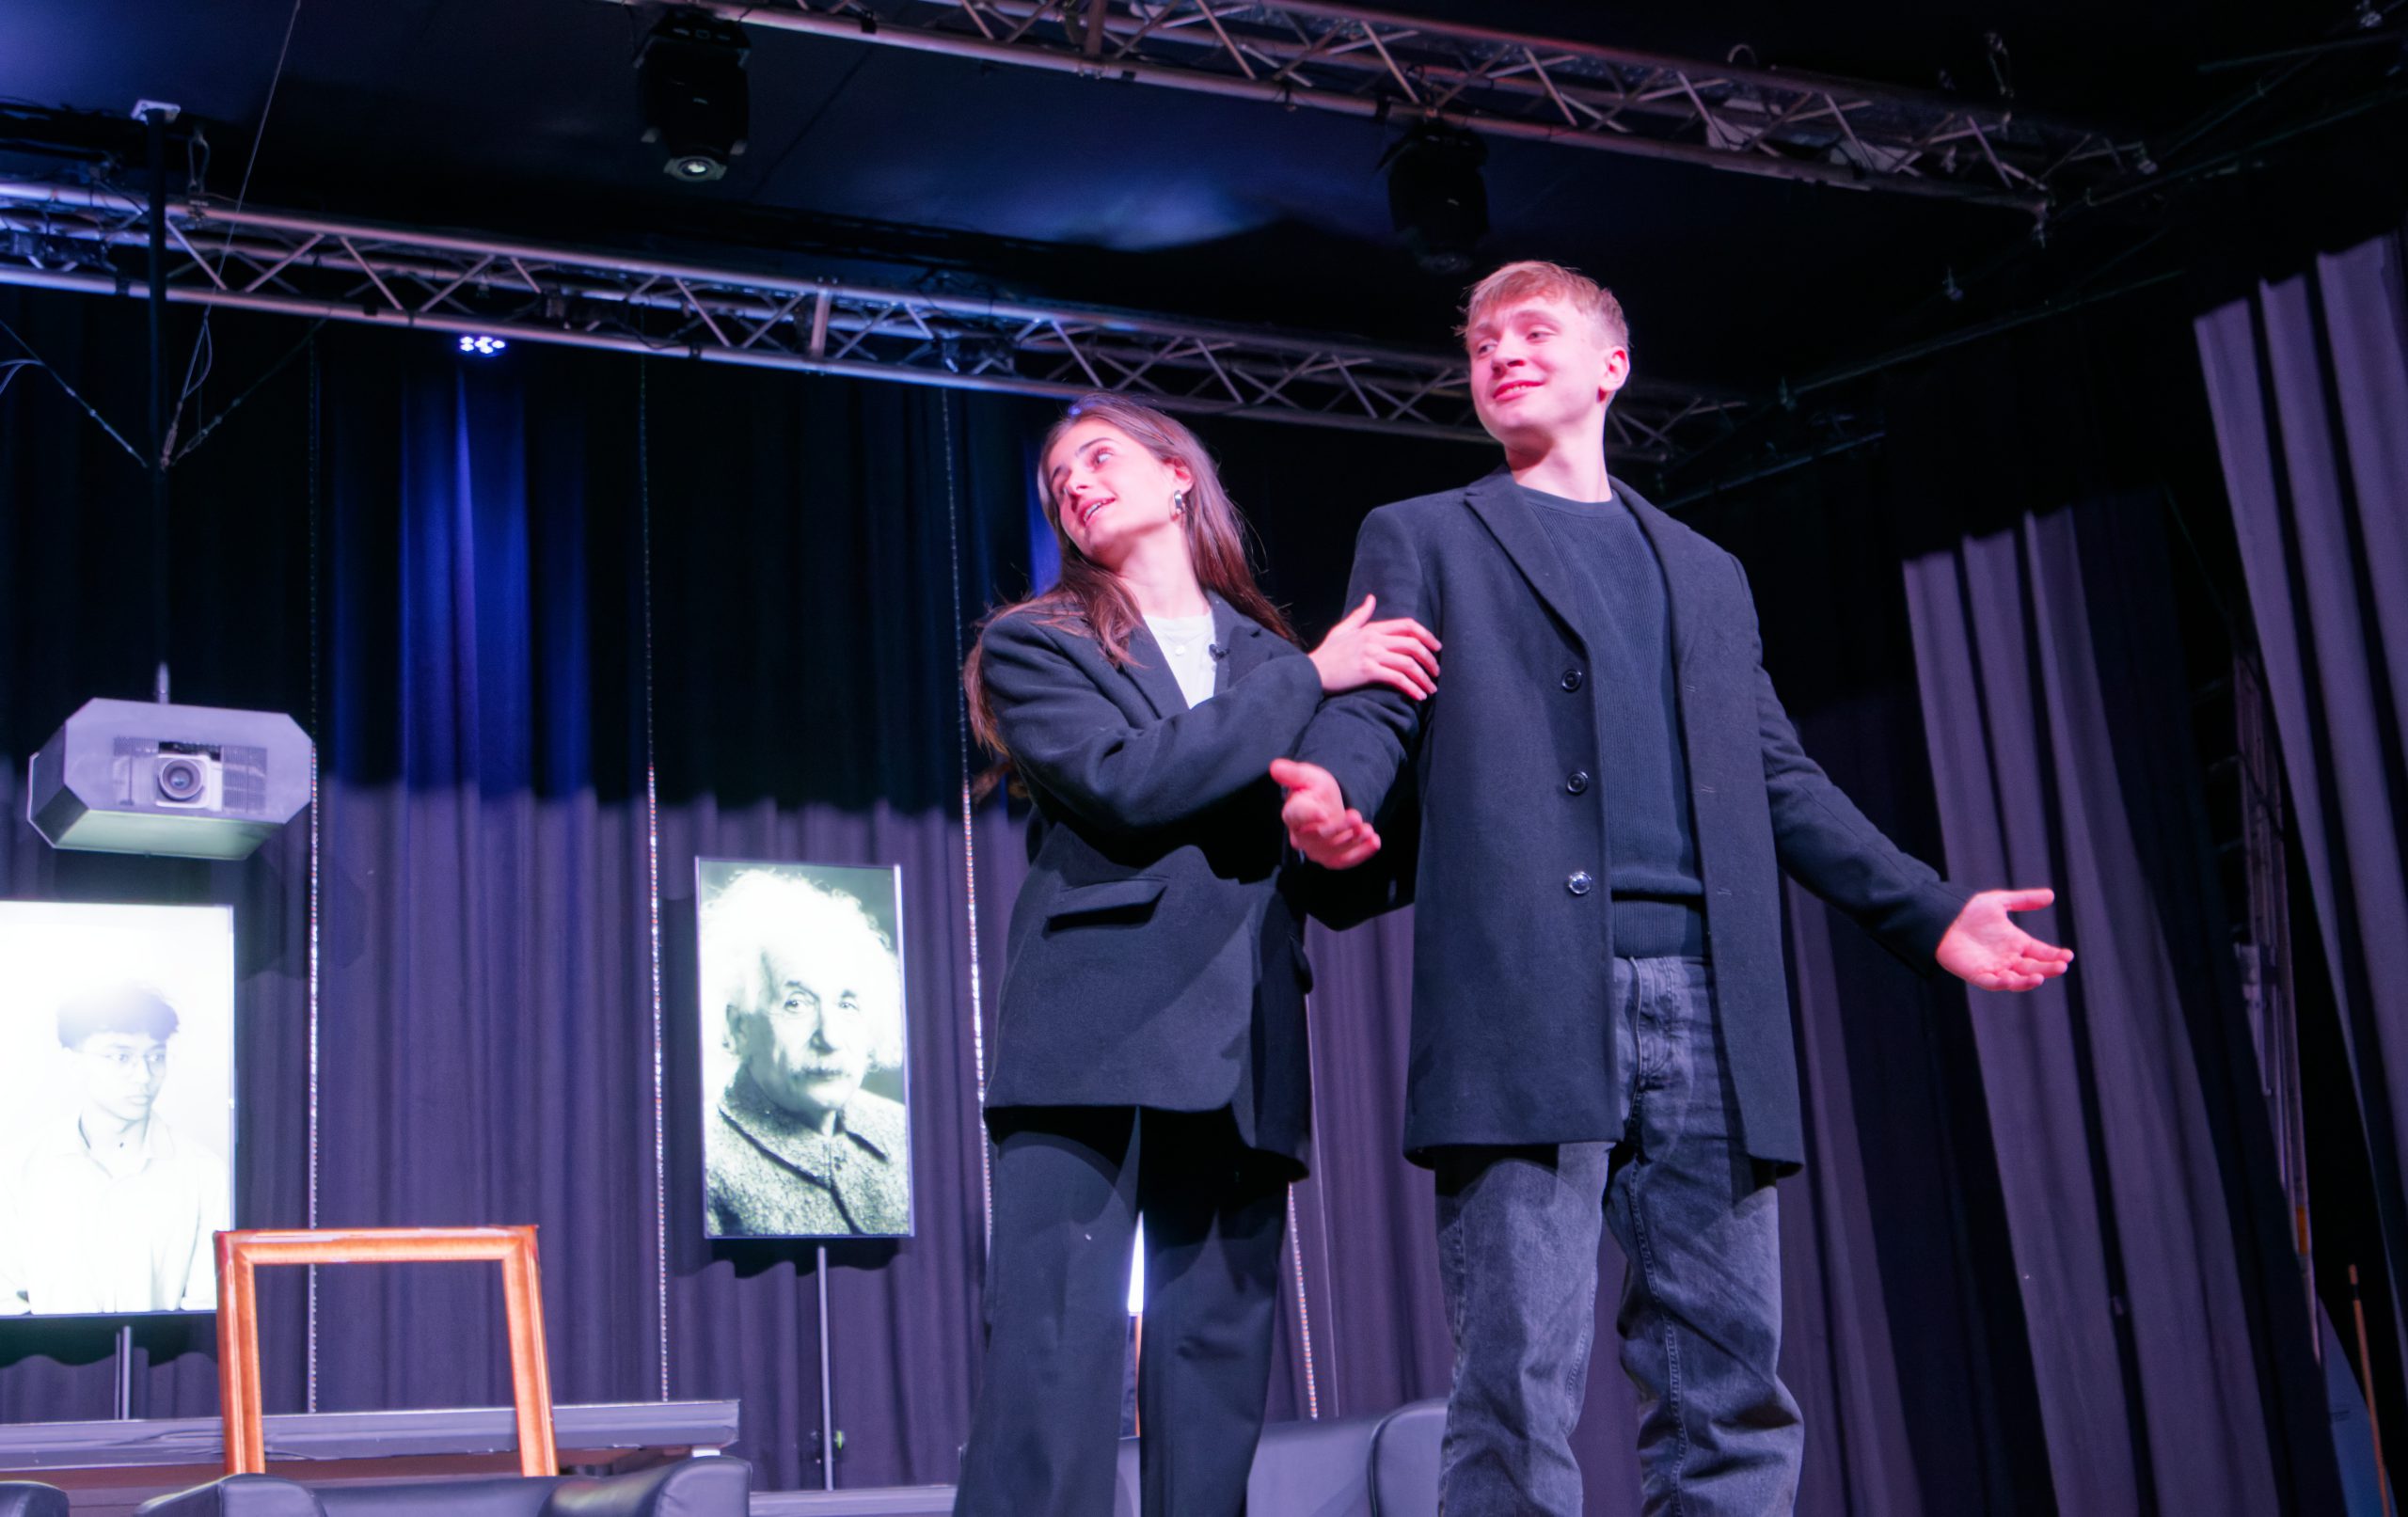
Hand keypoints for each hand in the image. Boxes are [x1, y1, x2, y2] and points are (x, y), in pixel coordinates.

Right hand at [1270, 758, 1380, 868]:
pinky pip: (1345, 861)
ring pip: (1333, 851)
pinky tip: (1374, 842)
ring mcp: (1316, 850)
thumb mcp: (1307, 776)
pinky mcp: (1331, 858)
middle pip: (1318, 837)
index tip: (1323, 813)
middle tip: (1356, 816)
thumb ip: (1293, 773)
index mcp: (1293, 814)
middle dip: (1339, 828)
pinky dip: (1361, 854)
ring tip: (1368, 829)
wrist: (1327, 805)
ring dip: (1353, 842)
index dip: (1309, 815)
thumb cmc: (1314, 790)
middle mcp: (1301, 836)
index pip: (1297, 816)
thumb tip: (1274, 767)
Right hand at [1308, 595, 1439, 699]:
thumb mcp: (1342, 630)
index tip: (1436, 648)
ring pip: (1409, 663)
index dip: (1427, 635)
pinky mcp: (1368, 671)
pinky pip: (1397, 678)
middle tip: (1437, 673)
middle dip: (1430, 660)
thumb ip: (1359, 615)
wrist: (1311, 673)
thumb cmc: (1327, 654)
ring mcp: (1371, 654)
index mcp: (1372, 628)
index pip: (1408, 625)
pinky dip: (1411, 688)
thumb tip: (1371, 598)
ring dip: (1424, 678)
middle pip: (1413, 644)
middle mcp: (1374, 639)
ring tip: (1430, 690)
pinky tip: (1418, 696)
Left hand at [1937, 888, 2074, 991]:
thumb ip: (2024, 900)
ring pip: (2016, 979)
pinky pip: (1992, 983)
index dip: (2055, 955)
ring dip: (2028, 981)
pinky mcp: (1977, 974)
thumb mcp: (2000, 902)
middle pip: (2033, 967)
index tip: (2068, 956)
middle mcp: (2008, 957)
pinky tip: (2011, 979)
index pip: (2041, 952)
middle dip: (2048, 968)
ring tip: (2040, 977)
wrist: (1942, 916)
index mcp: (2016, 942)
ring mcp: (1994, 967)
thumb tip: (2051, 895)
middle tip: (2061, 966)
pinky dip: (2002, 983)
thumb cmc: (1969, 910)